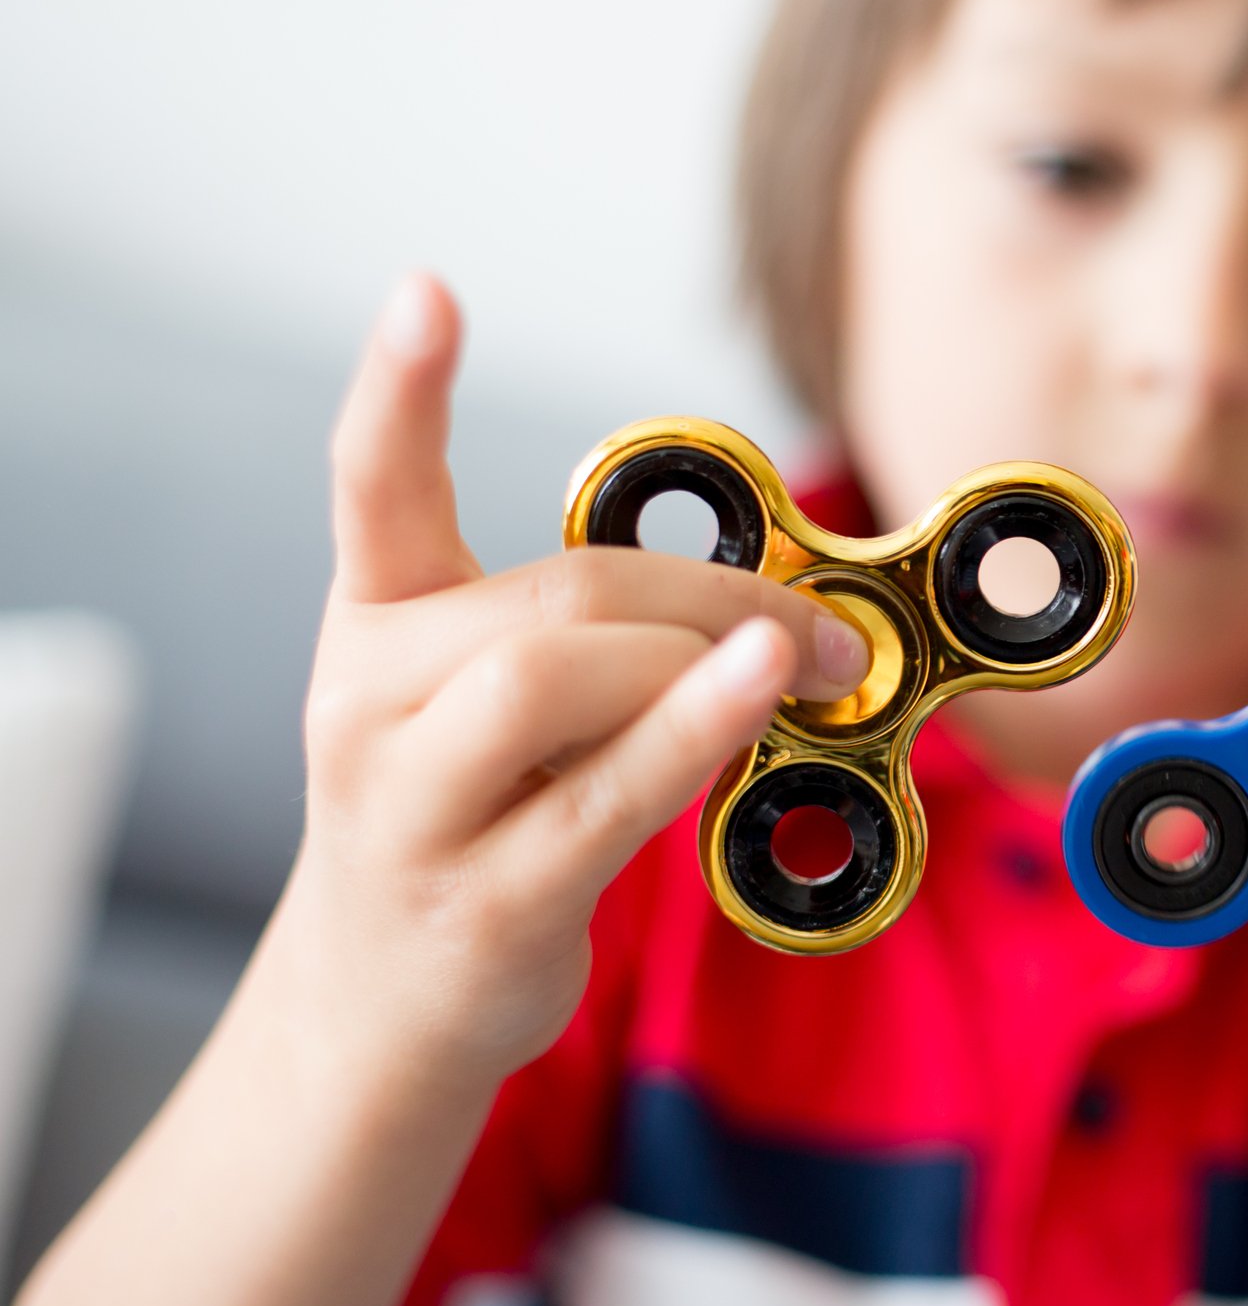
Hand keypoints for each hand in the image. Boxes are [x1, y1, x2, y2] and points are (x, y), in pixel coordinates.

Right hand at [274, 274, 869, 1091]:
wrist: (378, 1014)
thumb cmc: (462, 832)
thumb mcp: (482, 713)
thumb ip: (583, 642)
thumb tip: (761, 604)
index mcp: (374, 631)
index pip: (370, 488)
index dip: (396, 388)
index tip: (428, 291)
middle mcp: (367, 706)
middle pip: (551, 595)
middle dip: (711, 591)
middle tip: (823, 621)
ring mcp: (409, 810)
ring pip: (554, 676)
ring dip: (707, 653)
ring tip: (807, 665)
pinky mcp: (479, 902)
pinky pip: (603, 796)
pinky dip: (693, 731)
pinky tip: (764, 693)